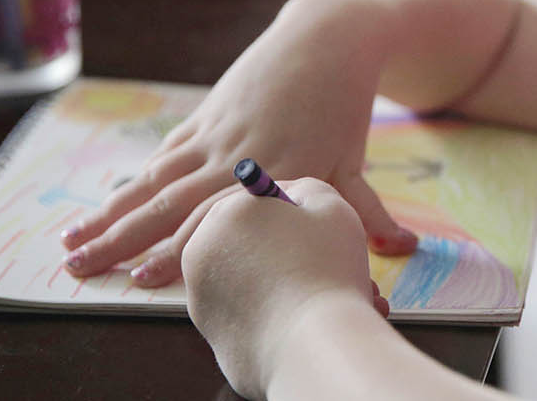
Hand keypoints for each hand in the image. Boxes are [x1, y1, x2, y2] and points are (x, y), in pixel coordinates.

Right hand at [60, 0, 418, 285]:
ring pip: (153, 180)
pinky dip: (134, 180)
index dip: (177, 250)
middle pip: (168, 203)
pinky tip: (108, 201)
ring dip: (110, 213)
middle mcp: (235, 155)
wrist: (328, 39)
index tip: (141, 279)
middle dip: (120, 239)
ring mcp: (214, 133)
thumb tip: (400, 249)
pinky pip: (164, 155)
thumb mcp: (353, 163)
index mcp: (272, 172)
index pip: (215, 220)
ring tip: (70, 240)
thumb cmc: (345, 108)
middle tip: (77, 267)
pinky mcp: (206, 116)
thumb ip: (365, 212)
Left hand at [183, 179, 380, 397]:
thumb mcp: (327, 202)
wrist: (314, 347)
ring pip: (253, 280)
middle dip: (292, 251)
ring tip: (335, 292)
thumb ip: (304, 189)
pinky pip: (250, 314)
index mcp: (224, 214)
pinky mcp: (215, 339)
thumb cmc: (324, 267)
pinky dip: (276, 313)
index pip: (257, 200)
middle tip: (330, 260)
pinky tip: (312, 317)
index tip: (315, 227)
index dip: (293, 212)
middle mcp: (201, 255)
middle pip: (251, 242)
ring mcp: (202, 300)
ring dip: (290, 282)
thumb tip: (291, 196)